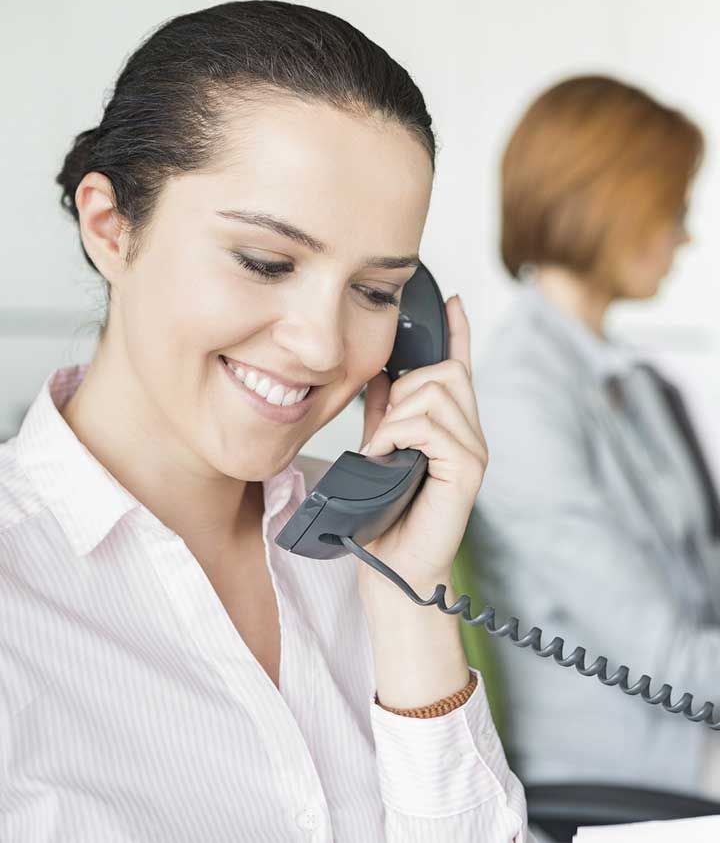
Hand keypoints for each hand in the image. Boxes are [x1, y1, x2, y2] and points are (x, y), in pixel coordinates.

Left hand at [358, 294, 486, 597]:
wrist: (393, 567)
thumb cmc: (386, 514)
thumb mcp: (380, 448)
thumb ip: (384, 412)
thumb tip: (382, 373)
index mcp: (451, 426)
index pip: (461, 367)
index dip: (458, 332)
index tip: (452, 300)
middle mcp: (470, 434)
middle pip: (445, 371)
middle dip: (404, 389)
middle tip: (382, 430)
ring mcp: (474, 451)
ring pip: (436, 393)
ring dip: (396, 416)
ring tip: (381, 449)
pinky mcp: (469, 469)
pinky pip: (431, 426)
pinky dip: (398, 435)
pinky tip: (385, 456)